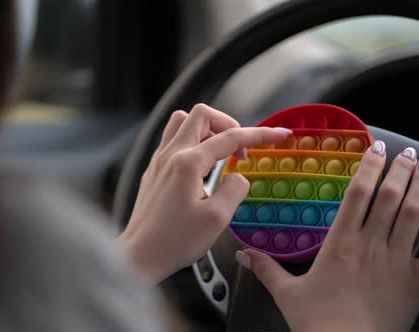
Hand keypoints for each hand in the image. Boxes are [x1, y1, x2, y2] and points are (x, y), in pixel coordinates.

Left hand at [118, 103, 291, 284]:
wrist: (140, 256)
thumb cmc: (174, 241)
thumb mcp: (216, 219)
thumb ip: (234, 190)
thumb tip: (239, 177)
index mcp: (188, 163)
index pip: (230, 137)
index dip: (259, 134)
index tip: (278, 134)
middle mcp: (171, 155)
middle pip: (201, 115)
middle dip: (228, 124)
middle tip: (241, 148)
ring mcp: (159, 161)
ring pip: (183, 123)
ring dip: (207, 130)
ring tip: (221, 153)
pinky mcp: (154, 171)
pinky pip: (174, 140)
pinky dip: (193, 143)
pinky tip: (202, 166)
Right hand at [236, 141, 418, 331]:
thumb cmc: (319, 323)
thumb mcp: (287, 294)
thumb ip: (266, 269)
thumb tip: (243, 255)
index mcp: (341, 243)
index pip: (358, 194)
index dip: (369, 167)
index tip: (376, 149)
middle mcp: (372, 245)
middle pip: (390, 197)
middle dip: (400, 170)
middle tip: (407, 152)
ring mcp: (398, 261)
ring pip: (415, 215)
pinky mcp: (418, 280)